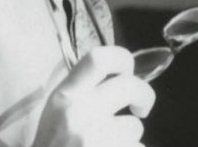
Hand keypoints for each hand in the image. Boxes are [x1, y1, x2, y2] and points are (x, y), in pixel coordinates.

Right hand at [32, 46, 155, 146]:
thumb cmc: (53, 146)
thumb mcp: (56, 112)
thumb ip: (82, 92)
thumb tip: (123, 76)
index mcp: (63, 96)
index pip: (98, 58)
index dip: (122, 59)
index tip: (128, 72)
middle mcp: (77, 113)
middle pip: (130, 86)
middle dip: (145, 96)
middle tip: (141, 107)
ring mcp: (94, 139)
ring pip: (135, 126)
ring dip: (131, 137)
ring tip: (111, 144)